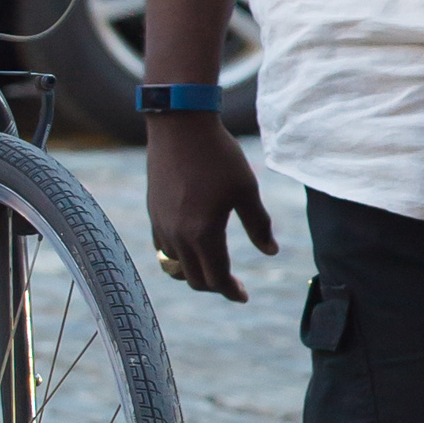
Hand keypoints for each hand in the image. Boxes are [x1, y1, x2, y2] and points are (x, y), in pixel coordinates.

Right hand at [145, 115, 277, 301]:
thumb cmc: (219, 156)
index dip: (232, 291)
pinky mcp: (153, 212)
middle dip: (216, 286)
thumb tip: (270, 252)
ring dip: (195, 273)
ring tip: (214, 268)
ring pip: (175, 267)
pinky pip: (162, 248)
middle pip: (195, 279)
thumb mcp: (246, 190)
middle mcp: (177, 235)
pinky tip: (193, 248)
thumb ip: (259, 225)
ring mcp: (161, 224)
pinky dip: (178, 257)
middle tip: (235, 285)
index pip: (217, 278)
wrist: (180, 126)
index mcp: (203, 233)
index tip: (244, 296)